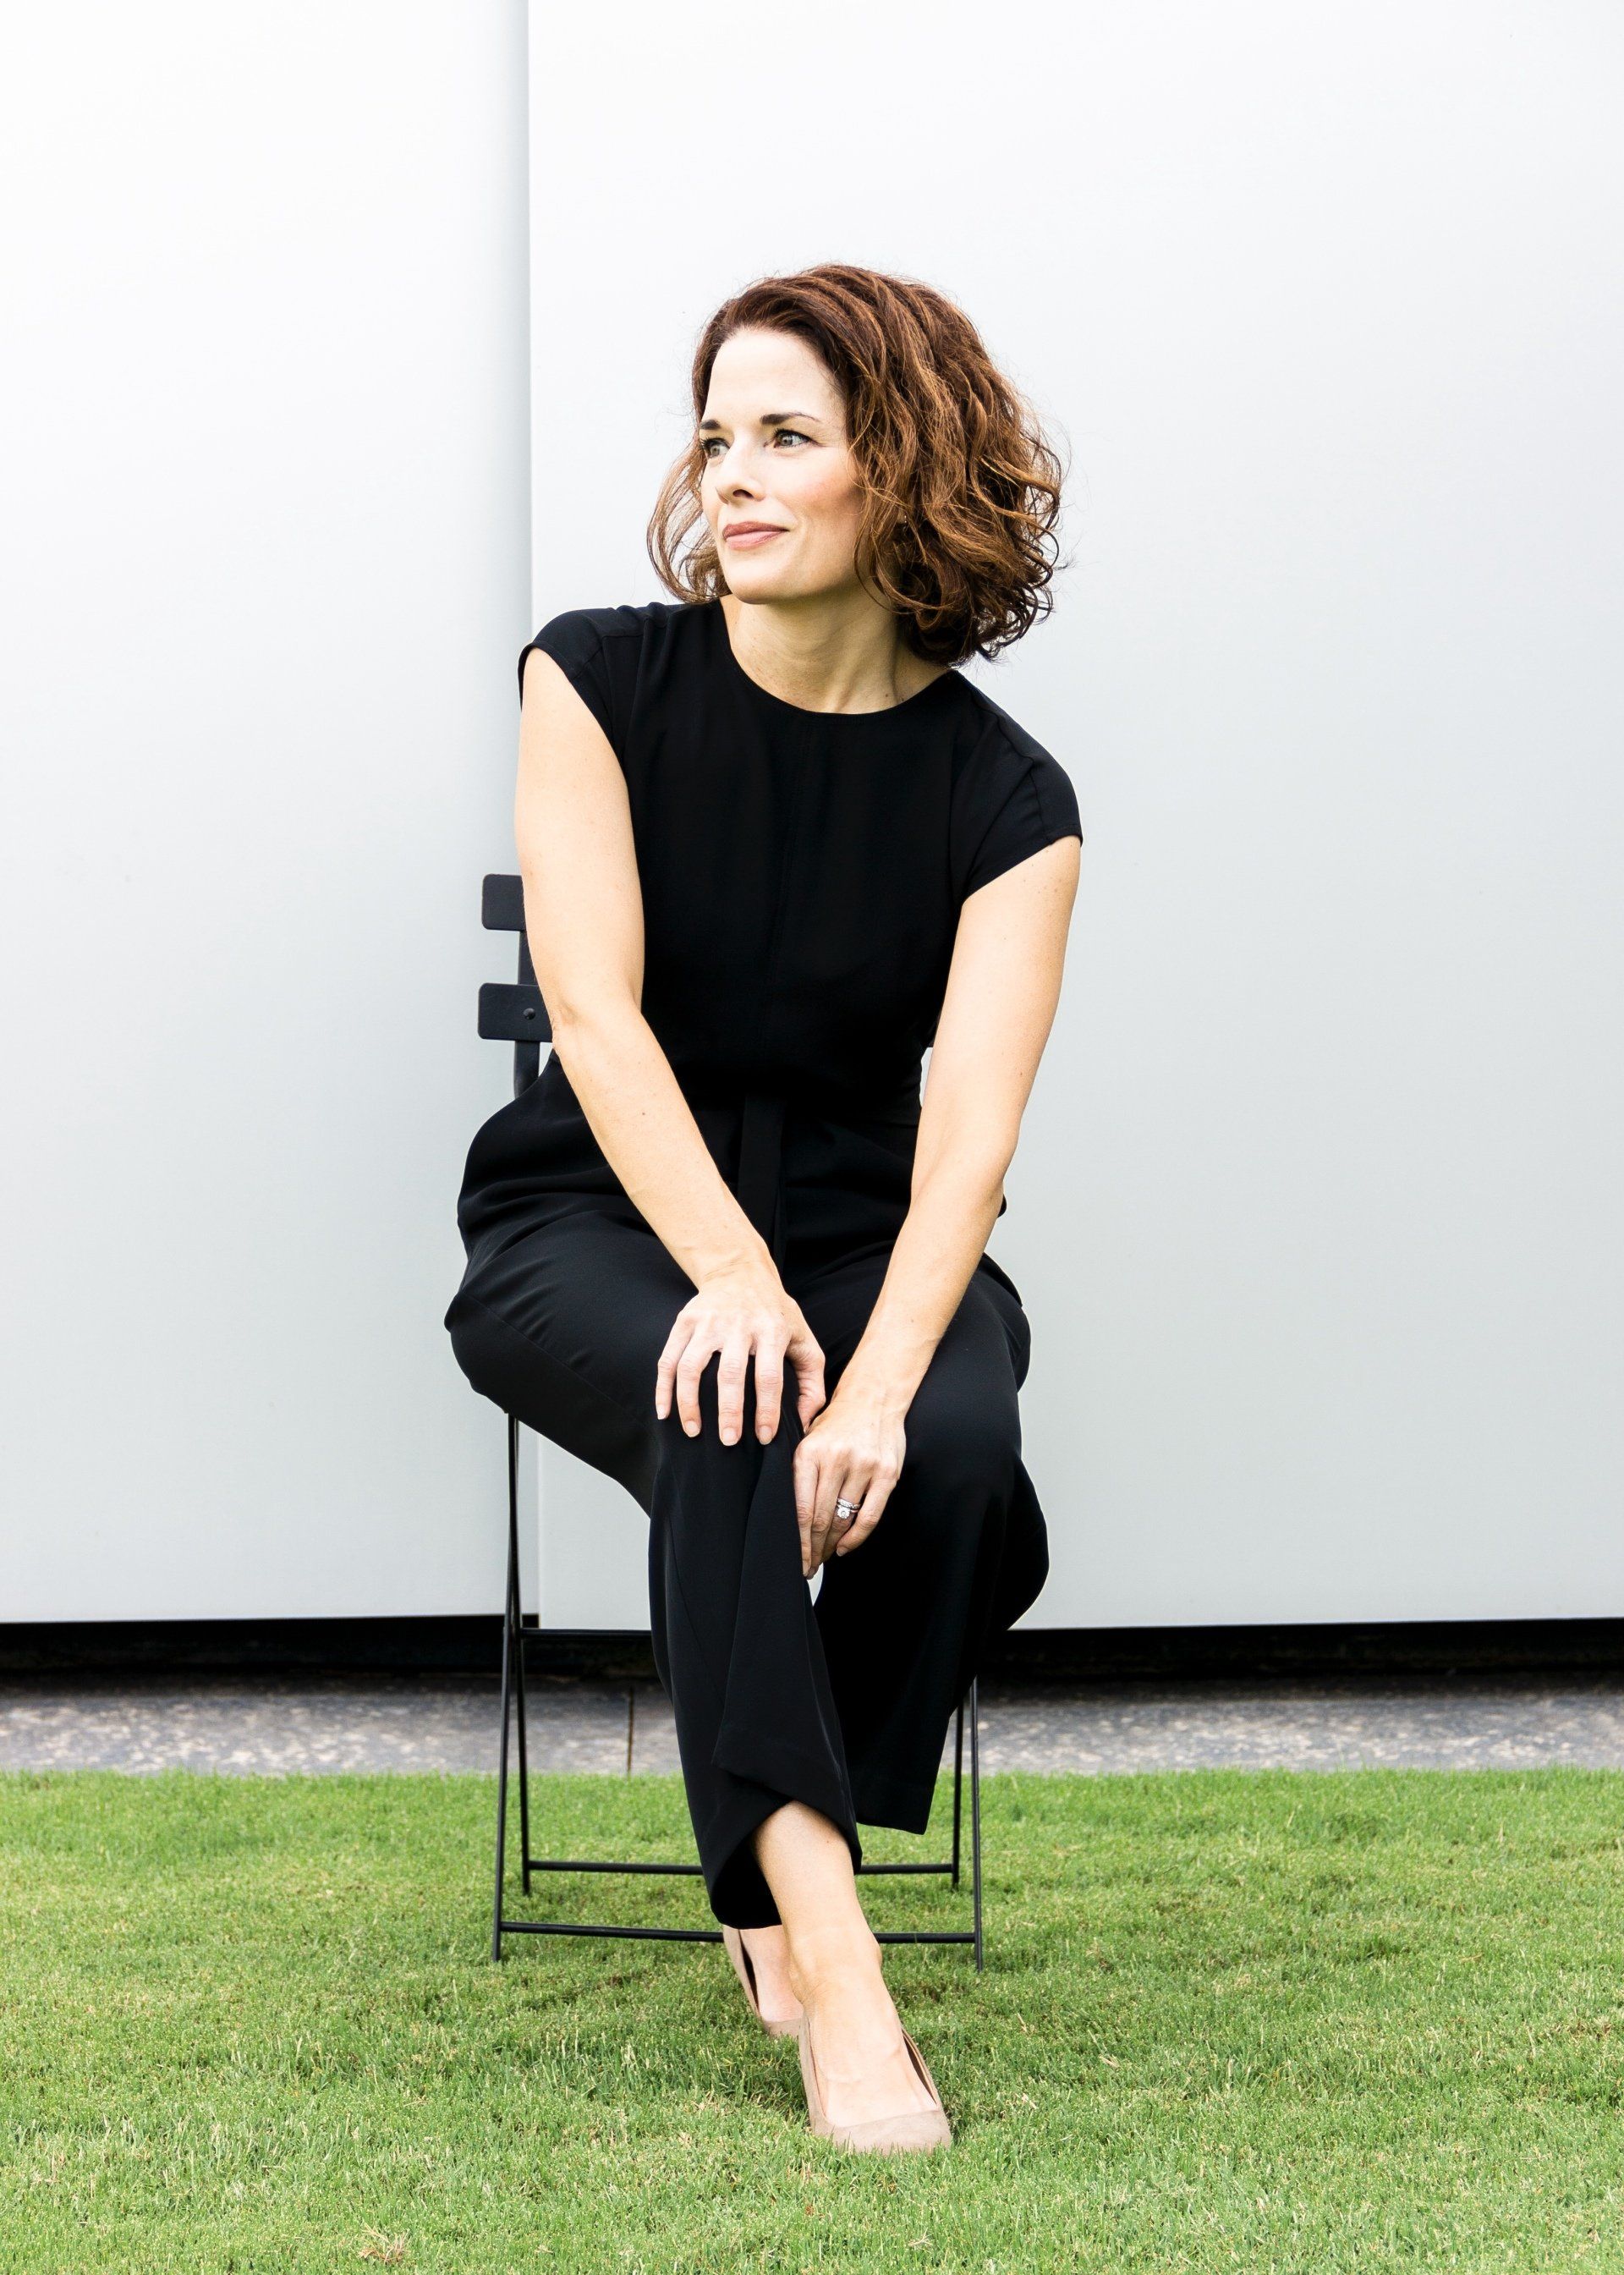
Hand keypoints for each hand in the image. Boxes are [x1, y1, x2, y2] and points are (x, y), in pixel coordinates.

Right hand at [654, 1260, 825, 1445]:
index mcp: (772, 1330)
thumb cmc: (776, 1314)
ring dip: (689, 1403)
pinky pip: (668, 1359)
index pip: (770, 1376)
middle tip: (728, 1442)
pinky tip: (664, 1413)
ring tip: (694, 1432)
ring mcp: (707, 1322)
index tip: (764, 1437)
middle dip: (728, 1412)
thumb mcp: (804, 1339)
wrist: (740, 1271)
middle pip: (730, 1373)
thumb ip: (811, 1382)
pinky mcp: (685, 1321)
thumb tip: (805, 1422)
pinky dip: (663, 1388)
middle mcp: (738, 1325)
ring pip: (691, 1367)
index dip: (767, 1409)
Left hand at [793, 1379, 905, 1576]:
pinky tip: (845, 1546)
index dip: (797, 1542)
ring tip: (824, 1557)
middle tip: (807, 1567)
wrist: (874, 1396)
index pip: (800, 1509)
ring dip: (832, 1545)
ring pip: (844, 1519)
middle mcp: (836, 1459)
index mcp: (810, 1453)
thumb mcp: (807, 1438)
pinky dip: (856, 1537)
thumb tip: (783, 1517)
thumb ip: (798, 1472)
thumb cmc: (836, 1422)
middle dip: (812, 1549)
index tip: (794, 1560)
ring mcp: (864, 1466)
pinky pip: (870, 1515)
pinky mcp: (887, 1473)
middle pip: (821, 1519)